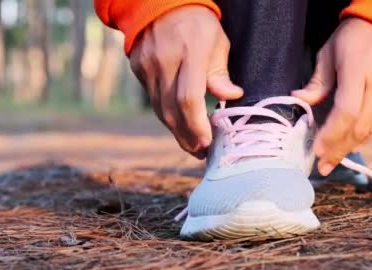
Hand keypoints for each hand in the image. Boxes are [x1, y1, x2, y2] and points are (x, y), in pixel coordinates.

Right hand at [130, 5, 242, 157]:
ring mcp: (147, 66)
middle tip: (202, 152)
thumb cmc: (197, 25)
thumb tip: (232, 97)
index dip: (197, 126)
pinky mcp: (139, 71)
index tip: (209, 142)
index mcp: (189, 52)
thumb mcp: (217, 42)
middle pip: (172, 111)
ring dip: (177, 132)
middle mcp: (164, 61)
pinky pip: (154, 101)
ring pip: (160, 110)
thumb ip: (220, 73)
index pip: (189, 99)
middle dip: (187, 137)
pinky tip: (180, 125)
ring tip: (193, 146)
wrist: (159, 4)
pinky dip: (167, 117)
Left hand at [293, 18, 371, 174]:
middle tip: (323, 166)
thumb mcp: (329, 52)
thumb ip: (317, 82)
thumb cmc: (355, 35)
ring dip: (351, 146)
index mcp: (359, 70)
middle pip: (360, 128)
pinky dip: (364, 133)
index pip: (346, 112)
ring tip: (333, 159)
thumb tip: (299, 100)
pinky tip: (351, 142)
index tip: (317, 152)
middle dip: (339, 150)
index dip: (331, 136)